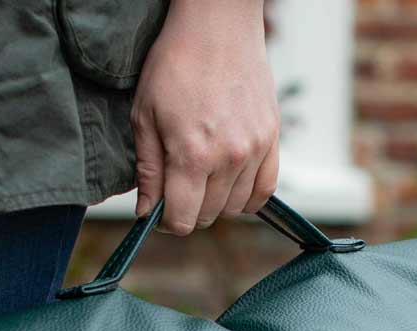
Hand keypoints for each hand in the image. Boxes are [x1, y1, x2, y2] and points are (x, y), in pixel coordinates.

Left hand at [132, 0, 280, 233]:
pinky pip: (264, 191)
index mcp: (193, 155)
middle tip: (178, 188)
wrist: (218, 23)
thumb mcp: (145, 116)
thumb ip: (148, 171)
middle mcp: (228, 158)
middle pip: (209, 216)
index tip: (161, 209)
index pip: (183, 220)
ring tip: (203, 177)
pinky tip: (230, 184)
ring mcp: (255, 150)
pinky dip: (247, 197)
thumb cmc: (176, 63)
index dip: (167, 221)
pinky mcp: (271, 140)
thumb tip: (146, 213)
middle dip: (190, 210)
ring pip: (235, 208)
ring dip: (216, 203)